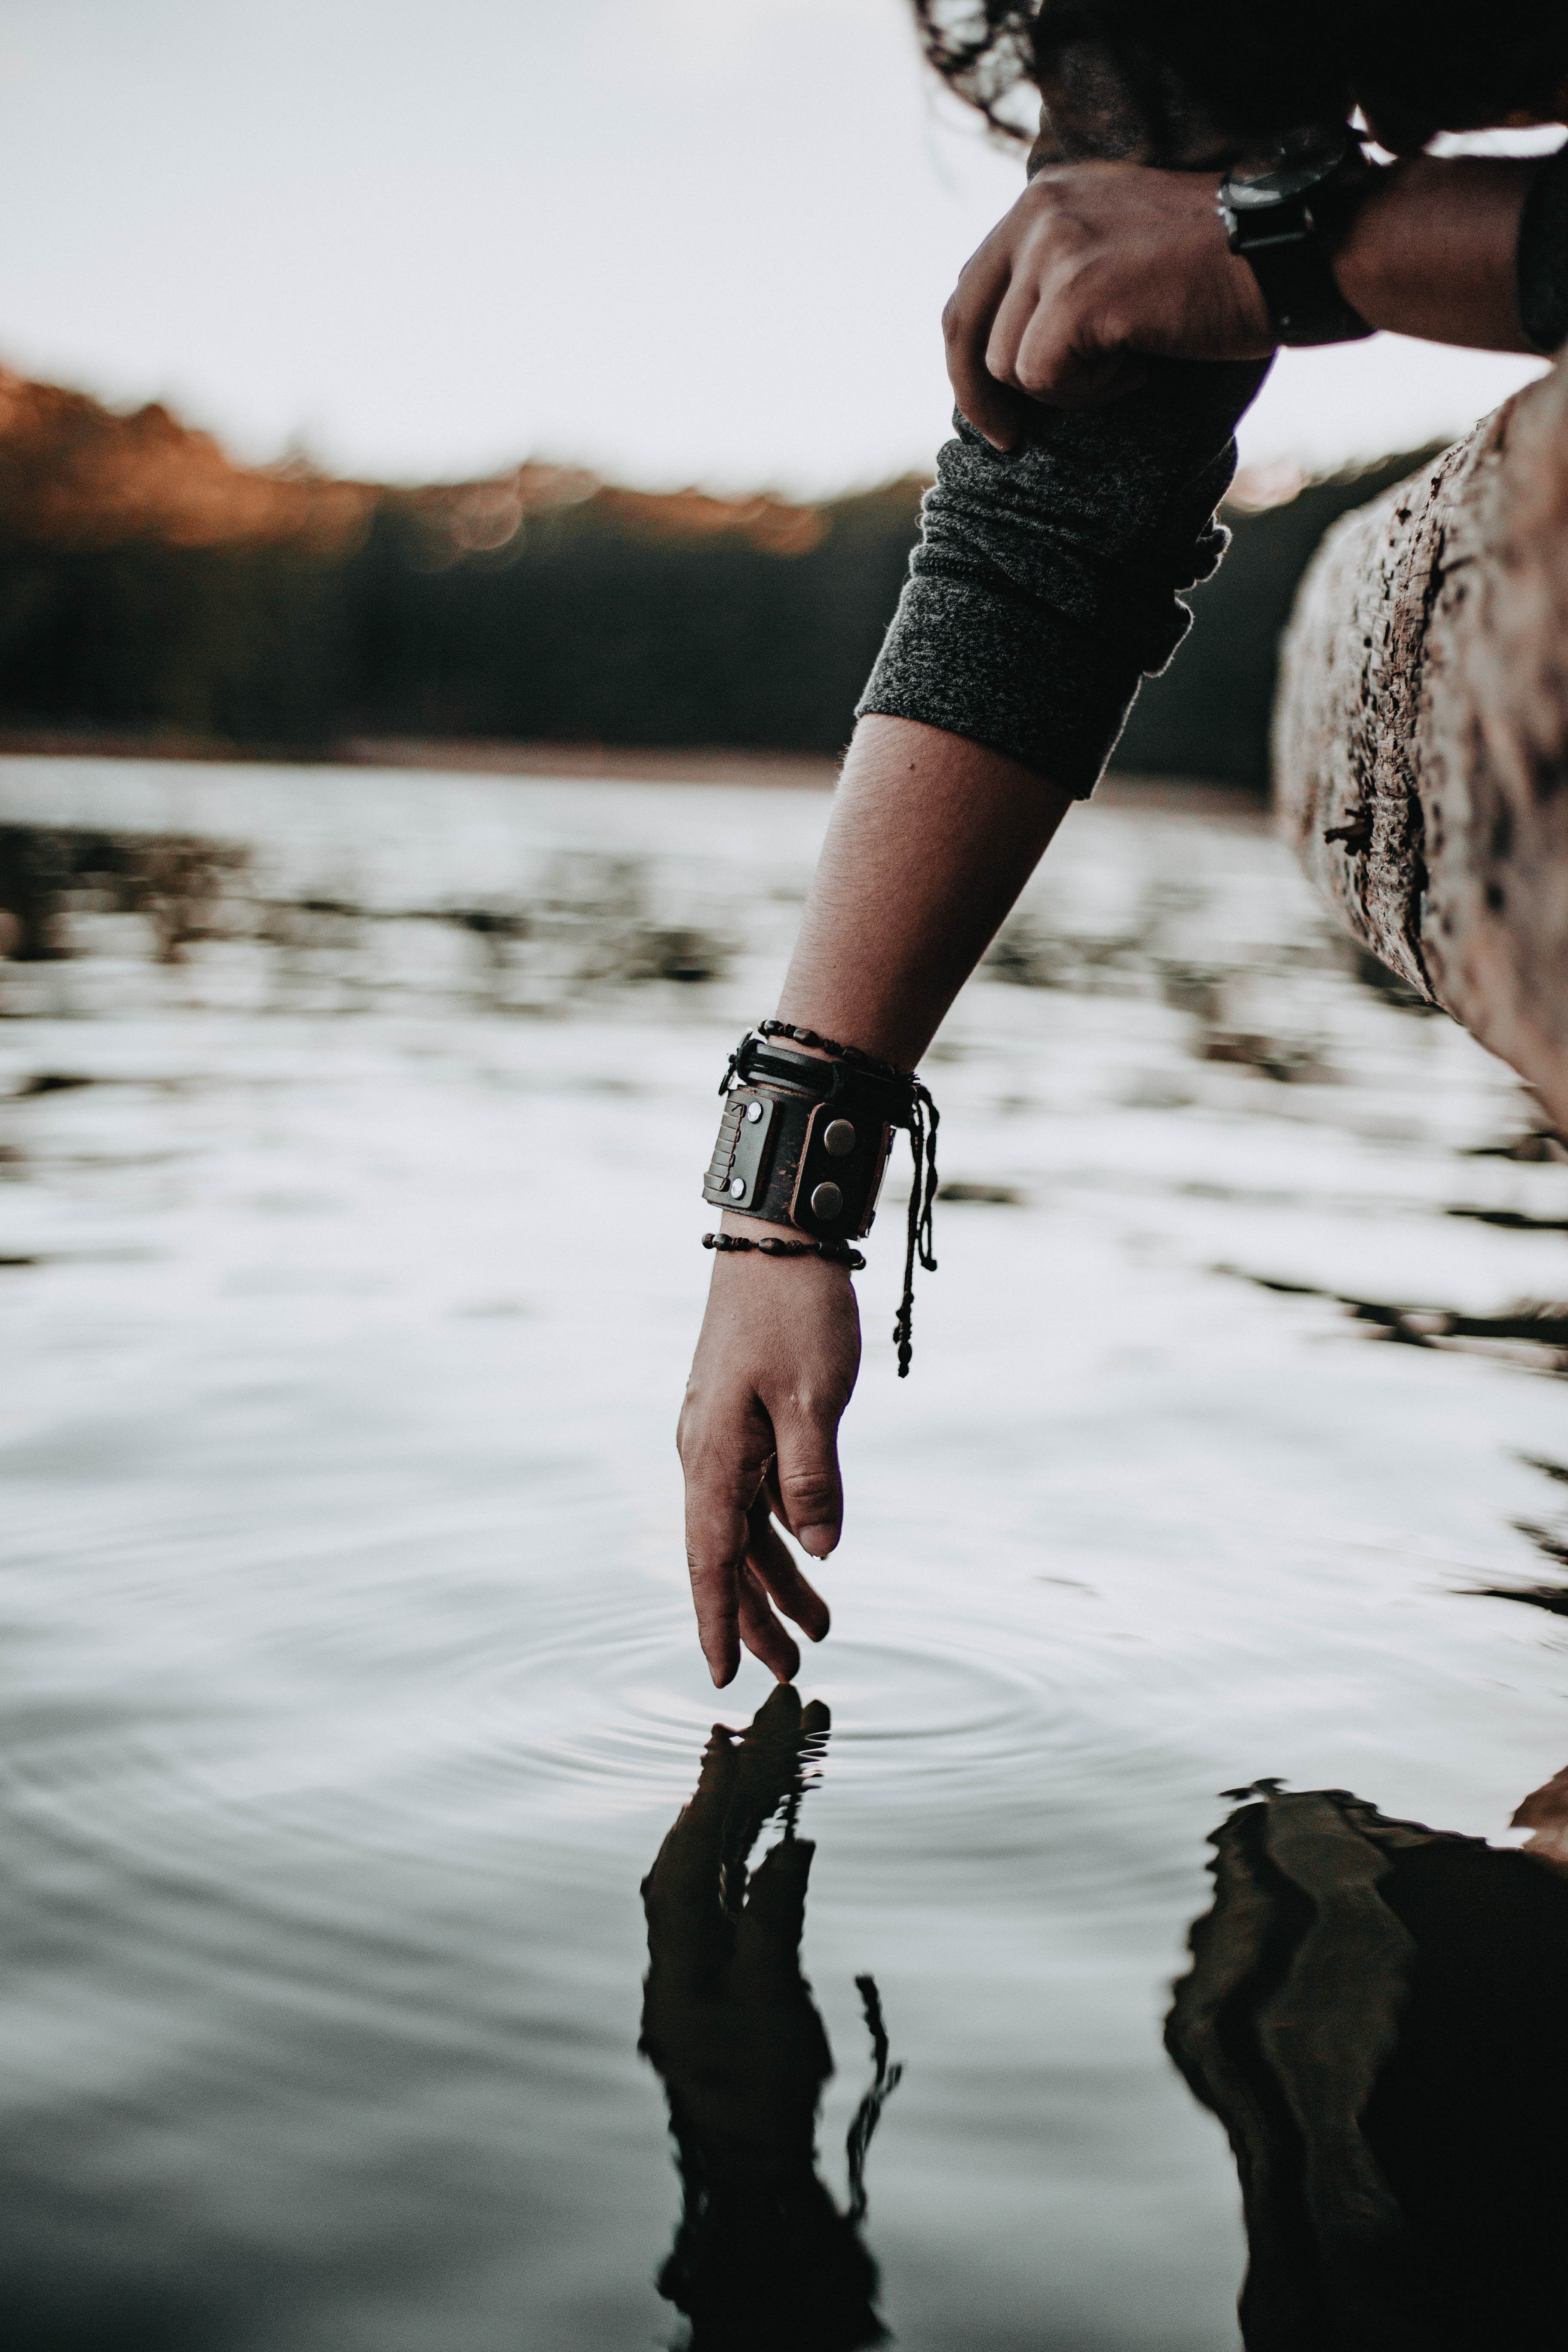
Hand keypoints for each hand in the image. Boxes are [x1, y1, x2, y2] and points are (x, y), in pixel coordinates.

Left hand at [640, 1686, 833, 2166]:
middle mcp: (682, 1945)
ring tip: (780, 1749)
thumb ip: (774, 1919)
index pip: (693, 1851)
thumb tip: (790, 1848)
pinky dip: (754, 1848)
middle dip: (746, 1781)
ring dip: (753, 1807)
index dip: (714, 1792)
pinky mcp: (722, 1969)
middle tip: (778, 1719)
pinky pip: (735, 1890)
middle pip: (710, 1843)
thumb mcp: (772, 2005)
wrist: (751, 2167)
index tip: (730, 1734)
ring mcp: (700, 1957)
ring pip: (724, 1861)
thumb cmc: (761, 2095)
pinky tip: (775, 1822)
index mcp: (681, 1951)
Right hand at [677, 1226, 858, 1686]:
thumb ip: (813, 1478)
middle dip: (758, 1615)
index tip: (725, 1679)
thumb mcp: (814, 1398)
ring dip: (778, 1577)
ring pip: (745, 1525)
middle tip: (793, 1671)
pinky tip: (812, 1552)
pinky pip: (757, 1491)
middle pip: (728, 1554)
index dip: (718, 1621)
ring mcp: (722, 1432)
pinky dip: (782, 1530)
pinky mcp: (742, 1414)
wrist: (777, 1237)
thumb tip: (822, 1549)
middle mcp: (706, 1450)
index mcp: (713, 1454)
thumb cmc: (795, 1311)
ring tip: (819, 1627)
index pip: (711, 1558)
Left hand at [943, 160, 1273, 443]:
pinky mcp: (1076, 294)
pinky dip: (1091, 392)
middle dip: (980, 397)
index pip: (971, 289)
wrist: (1287, 252)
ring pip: (1008, 364)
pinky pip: (1044, 378)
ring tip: (1131, 361)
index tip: (996, 411)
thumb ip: (1059, 276)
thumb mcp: (1119, 248)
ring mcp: (1055, 249)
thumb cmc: (1216, 266)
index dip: (967, 360)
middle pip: (965, 327)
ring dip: (1069, 386)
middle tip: (1009, 440)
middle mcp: (1039, 211)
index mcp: (1044, 198)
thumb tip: (1005, 350)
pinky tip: (1139, 365)